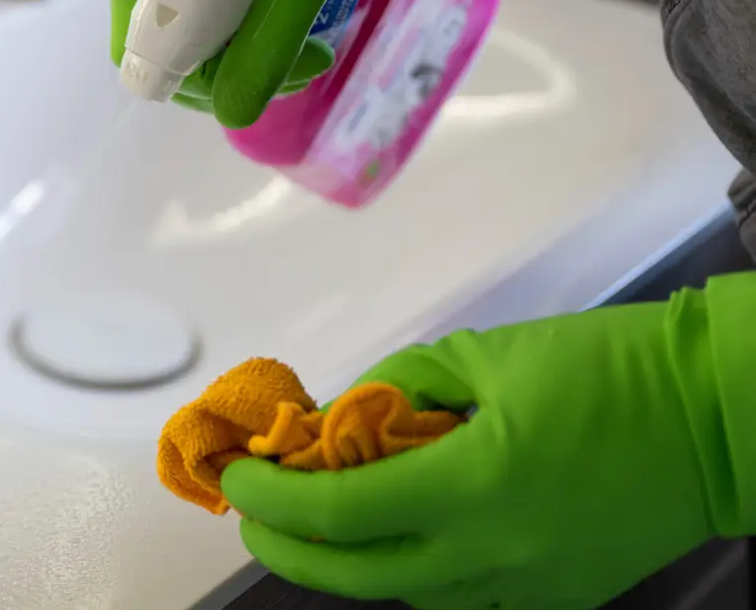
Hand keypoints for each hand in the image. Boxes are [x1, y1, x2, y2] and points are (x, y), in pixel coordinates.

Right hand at [102, 0, 462, 126]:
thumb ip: (271, 41)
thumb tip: (232, 115)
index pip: (145, 47)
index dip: (205, 80)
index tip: (282, 66)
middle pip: (152, 47)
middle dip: (225, 72)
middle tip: (307, 61)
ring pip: (164, 38)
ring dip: (229, 58)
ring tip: (299, 43)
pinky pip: (174, 14)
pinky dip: (222, 33)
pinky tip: (268, 17)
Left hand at [221, 273, 755, 608]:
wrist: (718, 416)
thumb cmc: (604, 368)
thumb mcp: (484, 357)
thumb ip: (398, 392)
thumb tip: (340, 420)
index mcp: (473, 487)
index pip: (337, 510)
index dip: (271, 497)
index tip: (235, 476)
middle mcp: (492, 555)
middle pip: (355, 576)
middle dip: (286, 547)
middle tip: (250, 513)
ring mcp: (526, 588)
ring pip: (403, 594)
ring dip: (346, 560)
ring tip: (316, 517)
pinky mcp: (555, 599)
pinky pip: (456, 598)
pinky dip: (409, 570)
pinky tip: (395, 531)